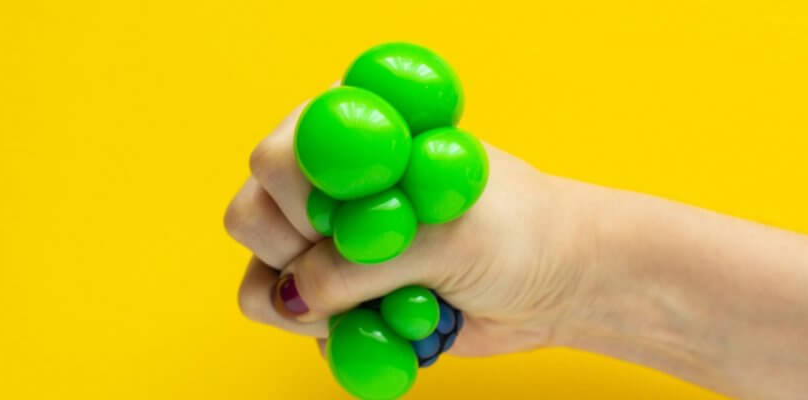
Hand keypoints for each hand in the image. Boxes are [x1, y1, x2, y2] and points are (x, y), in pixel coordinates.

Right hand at [224, 100, 594, 356]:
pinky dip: (340, 336)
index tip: (354, 226)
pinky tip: (395, 324)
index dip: (301, 202)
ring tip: (391, 303)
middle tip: (371, 266)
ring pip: (265, 280)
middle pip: (252, 216)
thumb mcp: (447, 237)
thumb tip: (292, 296)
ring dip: (323, 308)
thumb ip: (364, 262)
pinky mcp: (334, 293)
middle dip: (304, 256)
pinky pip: (298, 324)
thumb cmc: (517, 232)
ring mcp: (324, 240)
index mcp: (355, 130)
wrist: (555, 281)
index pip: (277, 159)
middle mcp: (327, 180)